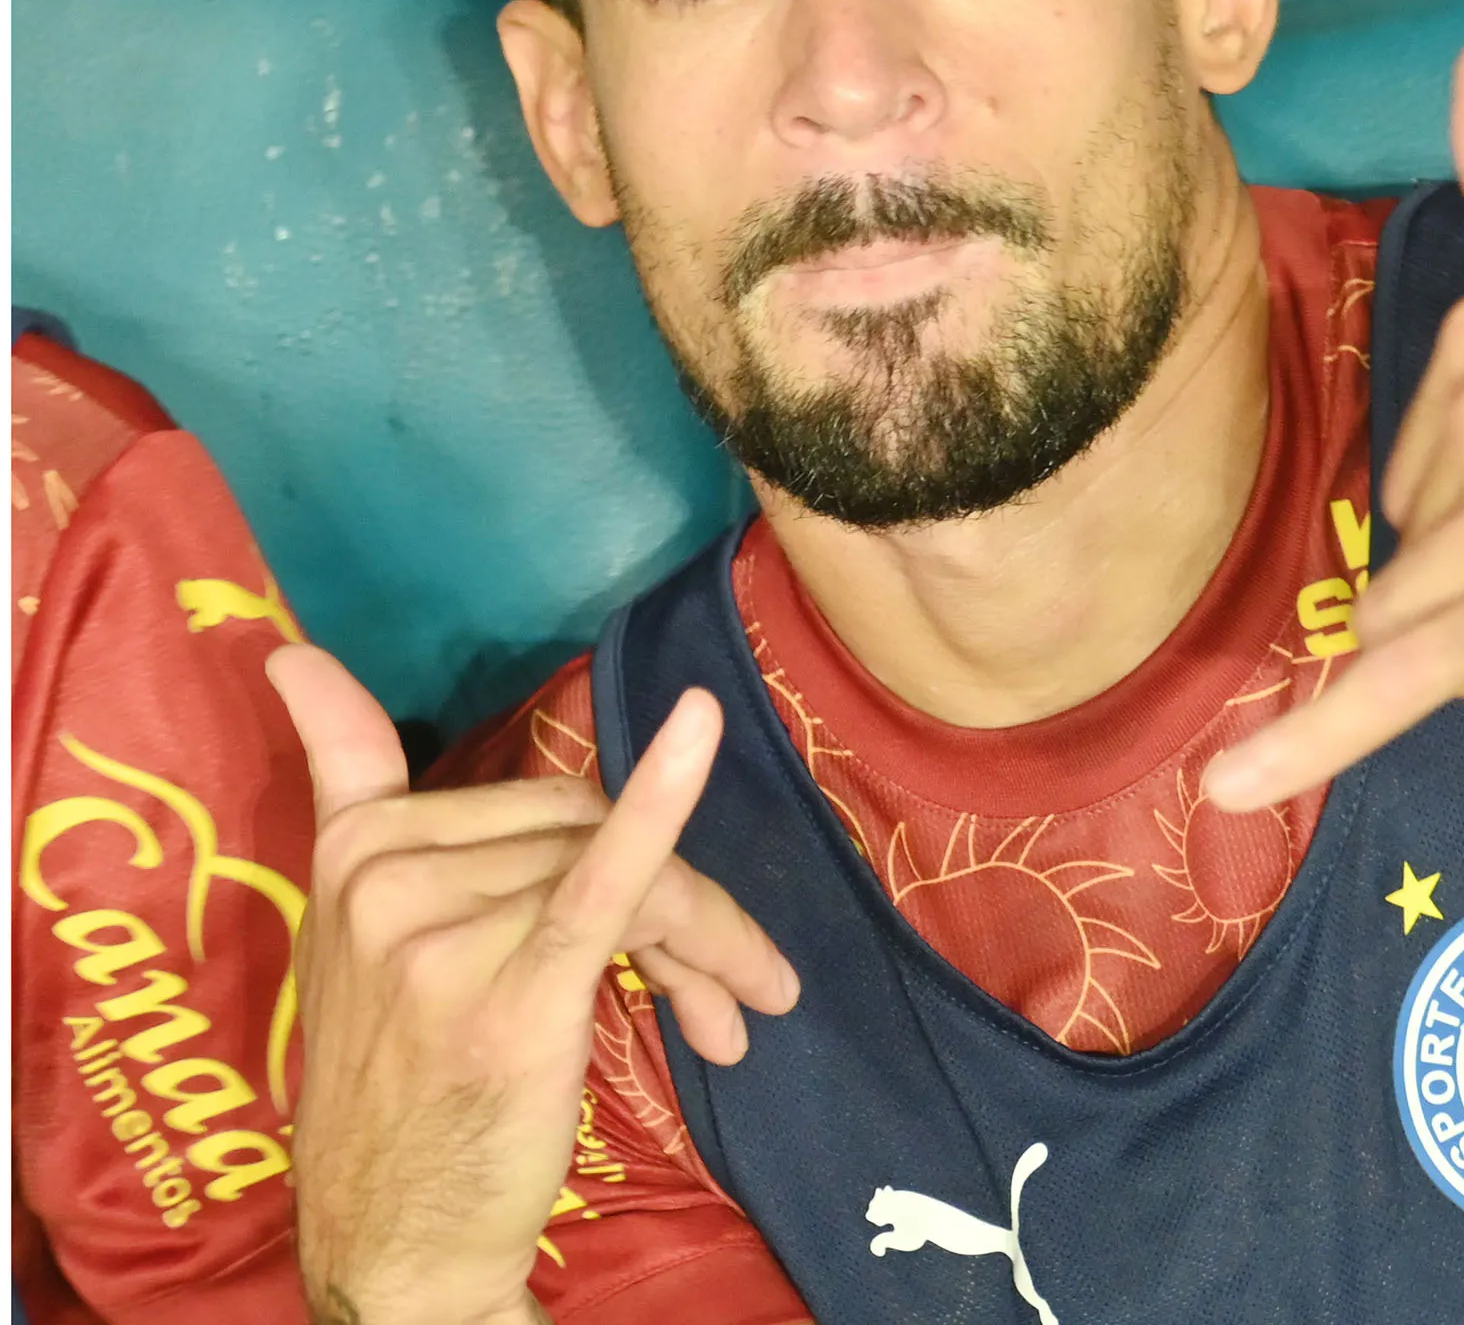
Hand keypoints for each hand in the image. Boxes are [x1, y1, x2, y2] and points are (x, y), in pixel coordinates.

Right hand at [269, 644, 798, 1323]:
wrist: (396, 1247)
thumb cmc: (404, 1093)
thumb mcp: (363, 946)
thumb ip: (364, 808)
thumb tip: (295, 660)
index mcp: (355, 853)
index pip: (528, 802)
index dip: (582, 772)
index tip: (560, 688)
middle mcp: (389, 879)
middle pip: (594, 831)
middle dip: (677, 903)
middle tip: (718, 989)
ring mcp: (446, 934)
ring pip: (633, 876)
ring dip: (704, 947)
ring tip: (724, 1016)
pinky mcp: (514, 992)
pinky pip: (607, 878)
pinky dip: (664, 802)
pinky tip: (704, 728)